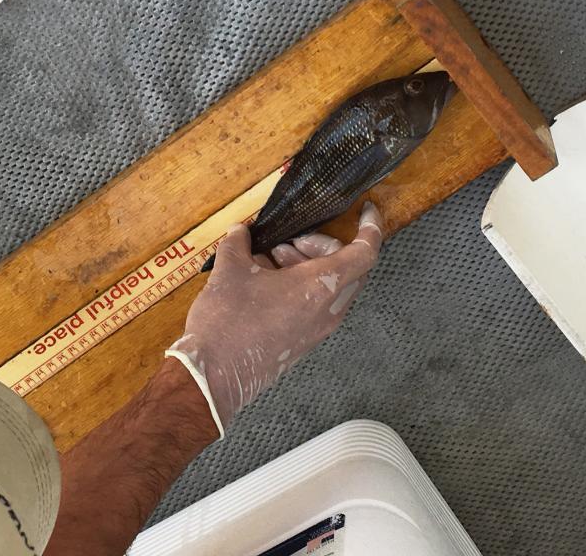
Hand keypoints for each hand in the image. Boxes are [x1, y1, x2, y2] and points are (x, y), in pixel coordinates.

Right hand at [166, 202, 383, 433]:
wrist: (215, 375)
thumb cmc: (228, 320)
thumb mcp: (230, 269)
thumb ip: (239, 242)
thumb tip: (242, 230)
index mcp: (320, 287)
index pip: (365, 253)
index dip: (371, 227)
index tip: (365, 210)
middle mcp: (328, 310)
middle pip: (350, 268)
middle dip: (324, 246)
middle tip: (291, 241)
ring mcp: (318, 329)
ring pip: (332, 287)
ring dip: (308, 265)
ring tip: (270, 260)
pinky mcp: (303, 340)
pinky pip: (316, 304)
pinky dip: (300, 285)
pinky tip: (264, 281)